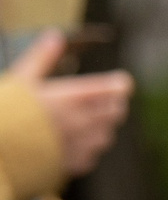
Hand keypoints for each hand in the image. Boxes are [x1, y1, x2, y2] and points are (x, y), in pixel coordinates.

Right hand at [9, 32, 132, 181]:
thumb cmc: (6, 110)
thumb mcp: (21, 77)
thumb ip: (42, 58)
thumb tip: (55, 37)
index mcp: (72, 98)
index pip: (111, 90)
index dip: (119, 85)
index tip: (123, 82)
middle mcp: (82, 122)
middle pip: (114, 112)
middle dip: (116, 104)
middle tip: (114, 99)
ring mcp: (81, 145)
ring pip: (106, 135)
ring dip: (106, 125)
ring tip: (97, 119)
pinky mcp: (75, 163)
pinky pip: (92, 154)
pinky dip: (91, 145)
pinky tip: (81, 140)